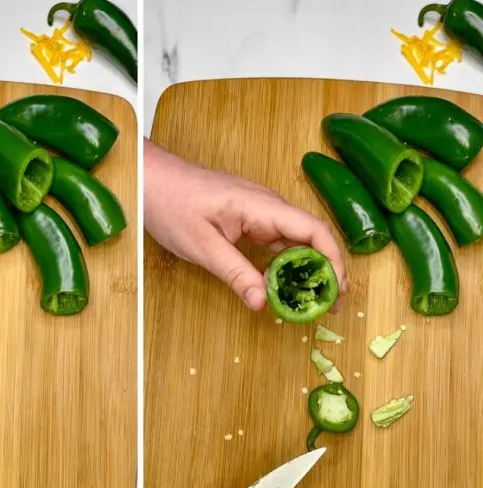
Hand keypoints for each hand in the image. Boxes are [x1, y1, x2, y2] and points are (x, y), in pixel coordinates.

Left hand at [144, 140, 346, 311]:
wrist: (150, 180)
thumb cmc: (171, 204)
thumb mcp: (201, 246)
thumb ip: (235, 274)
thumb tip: (262, 303)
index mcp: (262, 206)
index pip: (314, 230)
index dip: (333, 261)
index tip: (337, 291)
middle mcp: (268, 206)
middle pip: (311, 237)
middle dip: (325, 271)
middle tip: (329, 306)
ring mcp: (259, 211)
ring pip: (294, 241)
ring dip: (306, 270)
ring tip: (311, 301)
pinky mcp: (247, 219)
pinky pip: (275, 242)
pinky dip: (284, 264)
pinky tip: (283, 285)